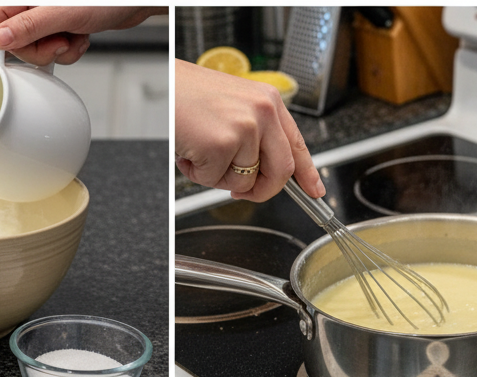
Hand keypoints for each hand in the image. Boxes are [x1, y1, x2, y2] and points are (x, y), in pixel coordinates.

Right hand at [0, 6, 164, 65]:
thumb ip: (29, 27)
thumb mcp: (62, 14)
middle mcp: (27, 6)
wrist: (130, 0)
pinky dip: (67, 51)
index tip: (19, 52)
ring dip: (57, 52)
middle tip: (59, 43)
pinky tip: (79, 38)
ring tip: (74, 38)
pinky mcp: (56, 27)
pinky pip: (51, 50)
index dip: (2, 44)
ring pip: (34, 49)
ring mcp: (42, 17)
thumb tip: (1, 39)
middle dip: (39, 51)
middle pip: (13, 42)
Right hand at [174, 61, 323, 202]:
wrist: (162, 84)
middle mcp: (262, 113)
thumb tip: (261, 175)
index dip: (307, 173)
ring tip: (202, 150)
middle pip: (280, 171)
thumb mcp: (236, 109)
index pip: (297, 145)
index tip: (315, 191)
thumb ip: (256, 138)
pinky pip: (215, 180)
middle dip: (262, 190)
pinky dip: (198, 174)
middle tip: (241, 191)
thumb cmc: (191, 97)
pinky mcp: (222, 145)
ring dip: (219, 177)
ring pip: (244, 181)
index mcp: (269, 102)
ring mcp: (244, 129)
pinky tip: (190, 151)